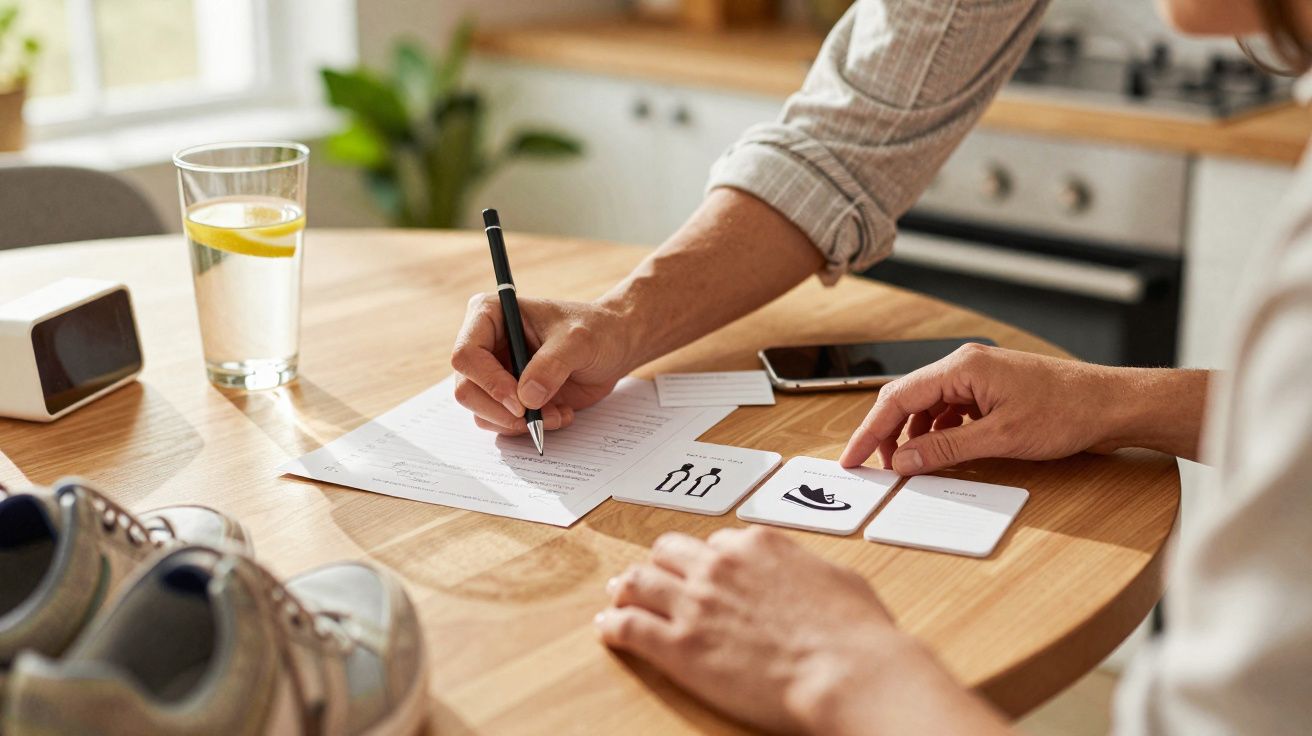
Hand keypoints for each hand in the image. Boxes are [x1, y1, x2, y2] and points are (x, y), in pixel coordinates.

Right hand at [450, 294, 632, 434]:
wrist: (614, 346)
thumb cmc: (596, 330)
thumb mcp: (578, 341)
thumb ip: (551, 365)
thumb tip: (526, 398)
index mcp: (490, 316)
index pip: (466, 354)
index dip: (488, 382)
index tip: (519, 402)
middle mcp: (485, 345)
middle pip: (466, 389)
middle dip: (499, 411)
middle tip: (532, 418)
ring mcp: (495, 373)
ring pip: (481, 412)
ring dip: (518, 423)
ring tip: (557, 413)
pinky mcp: (509, 397)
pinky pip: (502, 423)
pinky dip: (529, 427)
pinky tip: (559, 414)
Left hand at [596, 527, 910, 732]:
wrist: (846, 672)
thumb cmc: (856, 634)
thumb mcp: (838, 580)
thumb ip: (806, 569)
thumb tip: (803, 576)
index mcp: (757, 545)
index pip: (716, 543)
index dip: (707, 559)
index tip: (703, 572)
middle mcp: (718, 566)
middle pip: (669, 553)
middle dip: (661, 565)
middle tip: (652, 577)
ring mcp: (694, 603)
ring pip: (638, 581)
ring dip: (626, 588)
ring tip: (617, 596)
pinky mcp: (677, 645)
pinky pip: (628, 625)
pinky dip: (613, 624)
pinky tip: (608, 627)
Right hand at [840, 344, 1120, 474]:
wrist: (1112, 404)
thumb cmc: (1067, 412)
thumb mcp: (1000, 438)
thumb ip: (946, 450)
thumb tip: (905, 461)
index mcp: (962, 367)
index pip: (898, 397)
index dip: (870, 431)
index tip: (853, 457)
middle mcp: (966, 365)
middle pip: (908, 399)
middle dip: (888, 434)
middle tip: (875, 466)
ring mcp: (980, 376)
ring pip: (928, 406)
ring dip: (915, 436)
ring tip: (910, 465)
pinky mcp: (992, 390)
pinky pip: (951, 410)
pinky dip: (940, 433)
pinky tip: (941, 453)